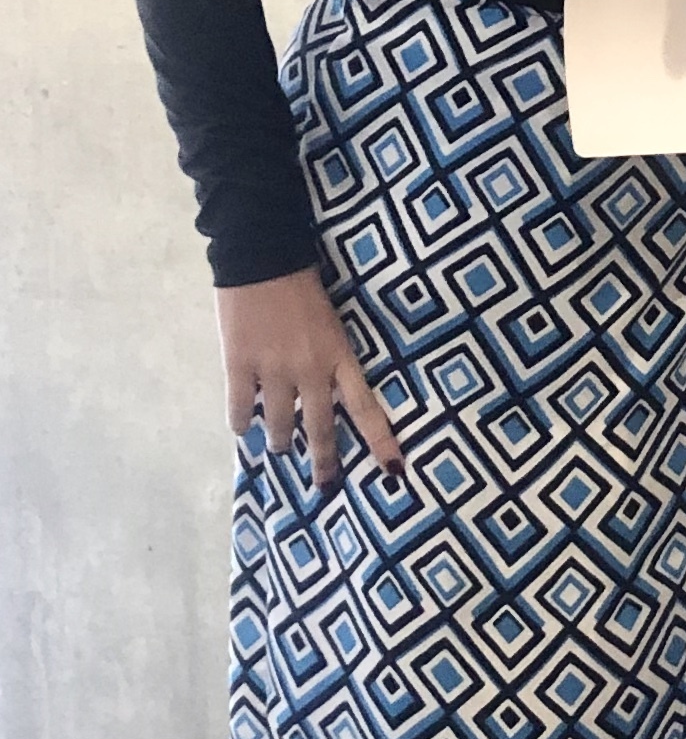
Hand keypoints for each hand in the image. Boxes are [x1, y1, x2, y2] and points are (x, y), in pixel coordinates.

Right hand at [217, 269, 403, 493]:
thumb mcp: (330, 322)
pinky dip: (241, 422)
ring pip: (279, 424)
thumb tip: (325, 390)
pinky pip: (240, 408)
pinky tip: (243, 428)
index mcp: (339, 356)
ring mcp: (273, 370)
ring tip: (278, 447)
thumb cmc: (302, 284)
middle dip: (323, 460)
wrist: (262, 254)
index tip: (394, 471)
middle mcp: (310, 370)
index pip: (366, 407)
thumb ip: (330, 356)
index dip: (381, 440)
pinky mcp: (239, 365)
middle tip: (324, 484)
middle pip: (320, 428)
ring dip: (279, 440)